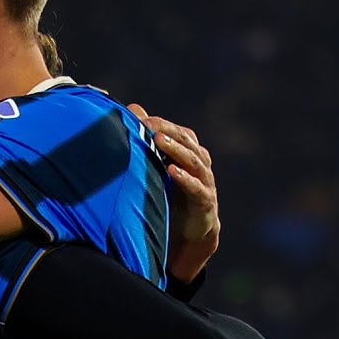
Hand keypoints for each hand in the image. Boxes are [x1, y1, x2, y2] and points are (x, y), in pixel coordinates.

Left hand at [128, 104, 218, 284]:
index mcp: (189, 151)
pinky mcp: (206, 200)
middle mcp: (200, 162)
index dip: (159, 123)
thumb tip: (132, 108)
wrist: (188, 230)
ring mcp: (205, 181)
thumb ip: (148, 137)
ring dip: (175, 149)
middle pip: (186, 140)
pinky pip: (196, 187)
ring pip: (193, 160)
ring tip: (158, 139)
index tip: (138, 117)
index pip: (176, 131)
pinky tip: (171, 171)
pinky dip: (184, 178)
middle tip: (147, 124)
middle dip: (166, 130)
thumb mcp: (156, 164)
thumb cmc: (169, 192)